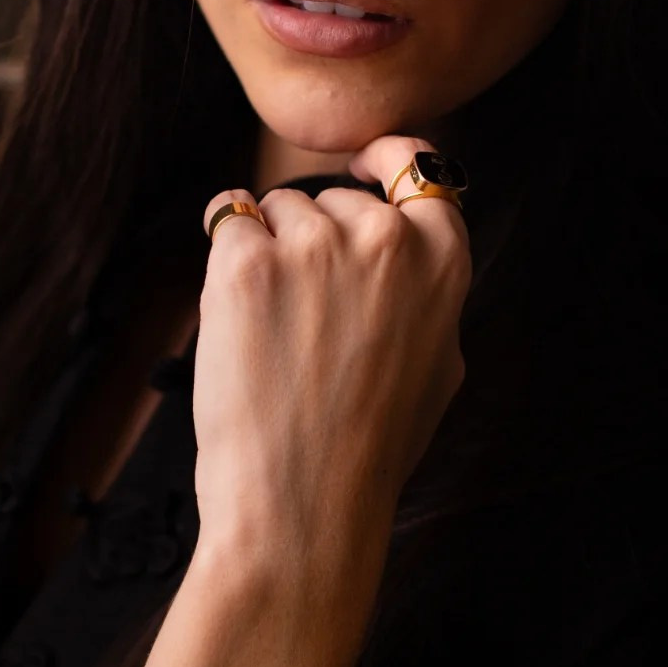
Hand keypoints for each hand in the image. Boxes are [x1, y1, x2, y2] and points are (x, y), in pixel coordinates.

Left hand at [195, 134, 470, 557]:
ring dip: (268, 257)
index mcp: (443, 263)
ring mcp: (315, 247)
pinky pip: (228, 220)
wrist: (303, 507)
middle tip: (310, 333)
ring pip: (277, 211)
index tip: (361, 161)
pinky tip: (238, 324)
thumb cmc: (367, 453)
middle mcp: (386, 240)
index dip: (385, 159)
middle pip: (333, 199)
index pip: (418, 169)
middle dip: (314, 244)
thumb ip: (427, 297)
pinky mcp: (247, 265)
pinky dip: (224, 263)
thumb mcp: (436, 371)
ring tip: (278, 345)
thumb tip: (407, 244)